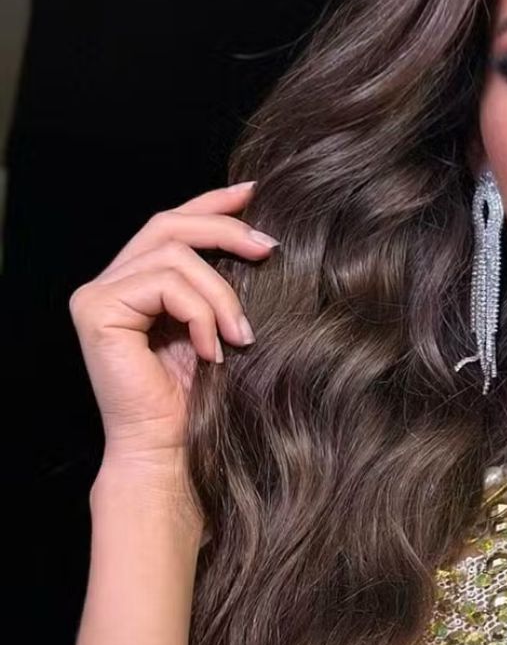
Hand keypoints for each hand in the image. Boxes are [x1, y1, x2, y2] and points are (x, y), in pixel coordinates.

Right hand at [69, 180, 276, 474]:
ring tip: (241, 336)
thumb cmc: (200, 401)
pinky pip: (165, 284)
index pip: (173, 224)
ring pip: (175, 256)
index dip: (213, 202)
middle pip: (170, 225)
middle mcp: (111, 282)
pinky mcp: (97, 310)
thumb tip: (262, 237)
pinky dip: (200, 314)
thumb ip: (223, 284)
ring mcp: (98, 294)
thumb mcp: (221, 328)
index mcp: (137, 282)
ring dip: (221, 294)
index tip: (255, 191)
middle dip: (226, 229)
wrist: (171, 453)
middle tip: (271, 249)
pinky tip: (212, 352)